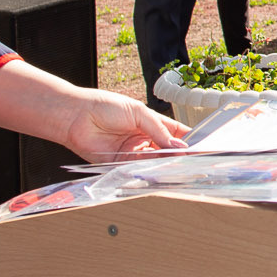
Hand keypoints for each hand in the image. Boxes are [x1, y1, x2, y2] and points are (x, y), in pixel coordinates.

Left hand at [56, 89, 188, 161]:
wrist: (76, 115)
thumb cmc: (104, 106)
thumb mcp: (138, 112)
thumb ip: (159, 130)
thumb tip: (178, 145)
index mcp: (151, 123)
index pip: (175, 134)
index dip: (187, 140)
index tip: (201, 146)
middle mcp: (143, 139)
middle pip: (167, 150)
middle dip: (179, 154)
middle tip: (191, 159)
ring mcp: (133, 152)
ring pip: (155, 161)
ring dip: (165, 163)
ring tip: (176, 163)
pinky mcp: (120, 164)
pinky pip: (139, 169)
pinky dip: (149, 169)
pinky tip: (157, 167)